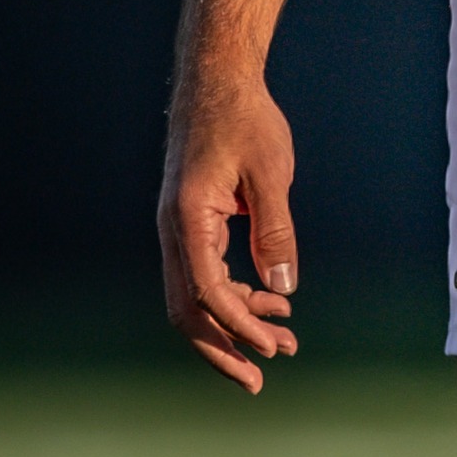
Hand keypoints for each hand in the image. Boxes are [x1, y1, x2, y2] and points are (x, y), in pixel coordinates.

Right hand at [159, 77, 300, 390]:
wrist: (218, 80)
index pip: (208, 292)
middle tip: (264, 376)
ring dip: (236, 321)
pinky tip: (270, 297)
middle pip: (188, 310)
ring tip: (284, 337)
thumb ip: (275, 231)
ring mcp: (178, 229)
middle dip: (226, 346)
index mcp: (187, 219)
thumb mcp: (271, 172)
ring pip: (196, 296)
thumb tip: (283, 287)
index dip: (239, 326)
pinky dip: (235, 293)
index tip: (272, 347)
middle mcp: (173, 231)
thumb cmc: (245, 119)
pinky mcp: (190, 223)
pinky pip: (205, 273)